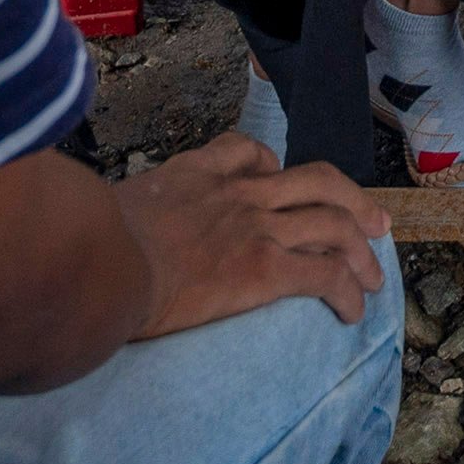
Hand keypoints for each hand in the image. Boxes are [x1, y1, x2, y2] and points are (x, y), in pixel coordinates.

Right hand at [115, 134, 390, 339]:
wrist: (98, 266)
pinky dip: (348, 291)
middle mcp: (238, 193)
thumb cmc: (88, 246)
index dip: (276, 166)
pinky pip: (324, 275)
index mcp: (198, 172)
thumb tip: (108, 236)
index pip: (250, 152)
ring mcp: (256, 228)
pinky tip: (353, 311)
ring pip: (333, 226)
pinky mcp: (264, 269)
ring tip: (374, 278)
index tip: (283, 185)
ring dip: (361, 253)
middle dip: (354, 202)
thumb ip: (131, 211)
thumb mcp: (109, 206)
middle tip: (375, 224)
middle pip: (318, 181)